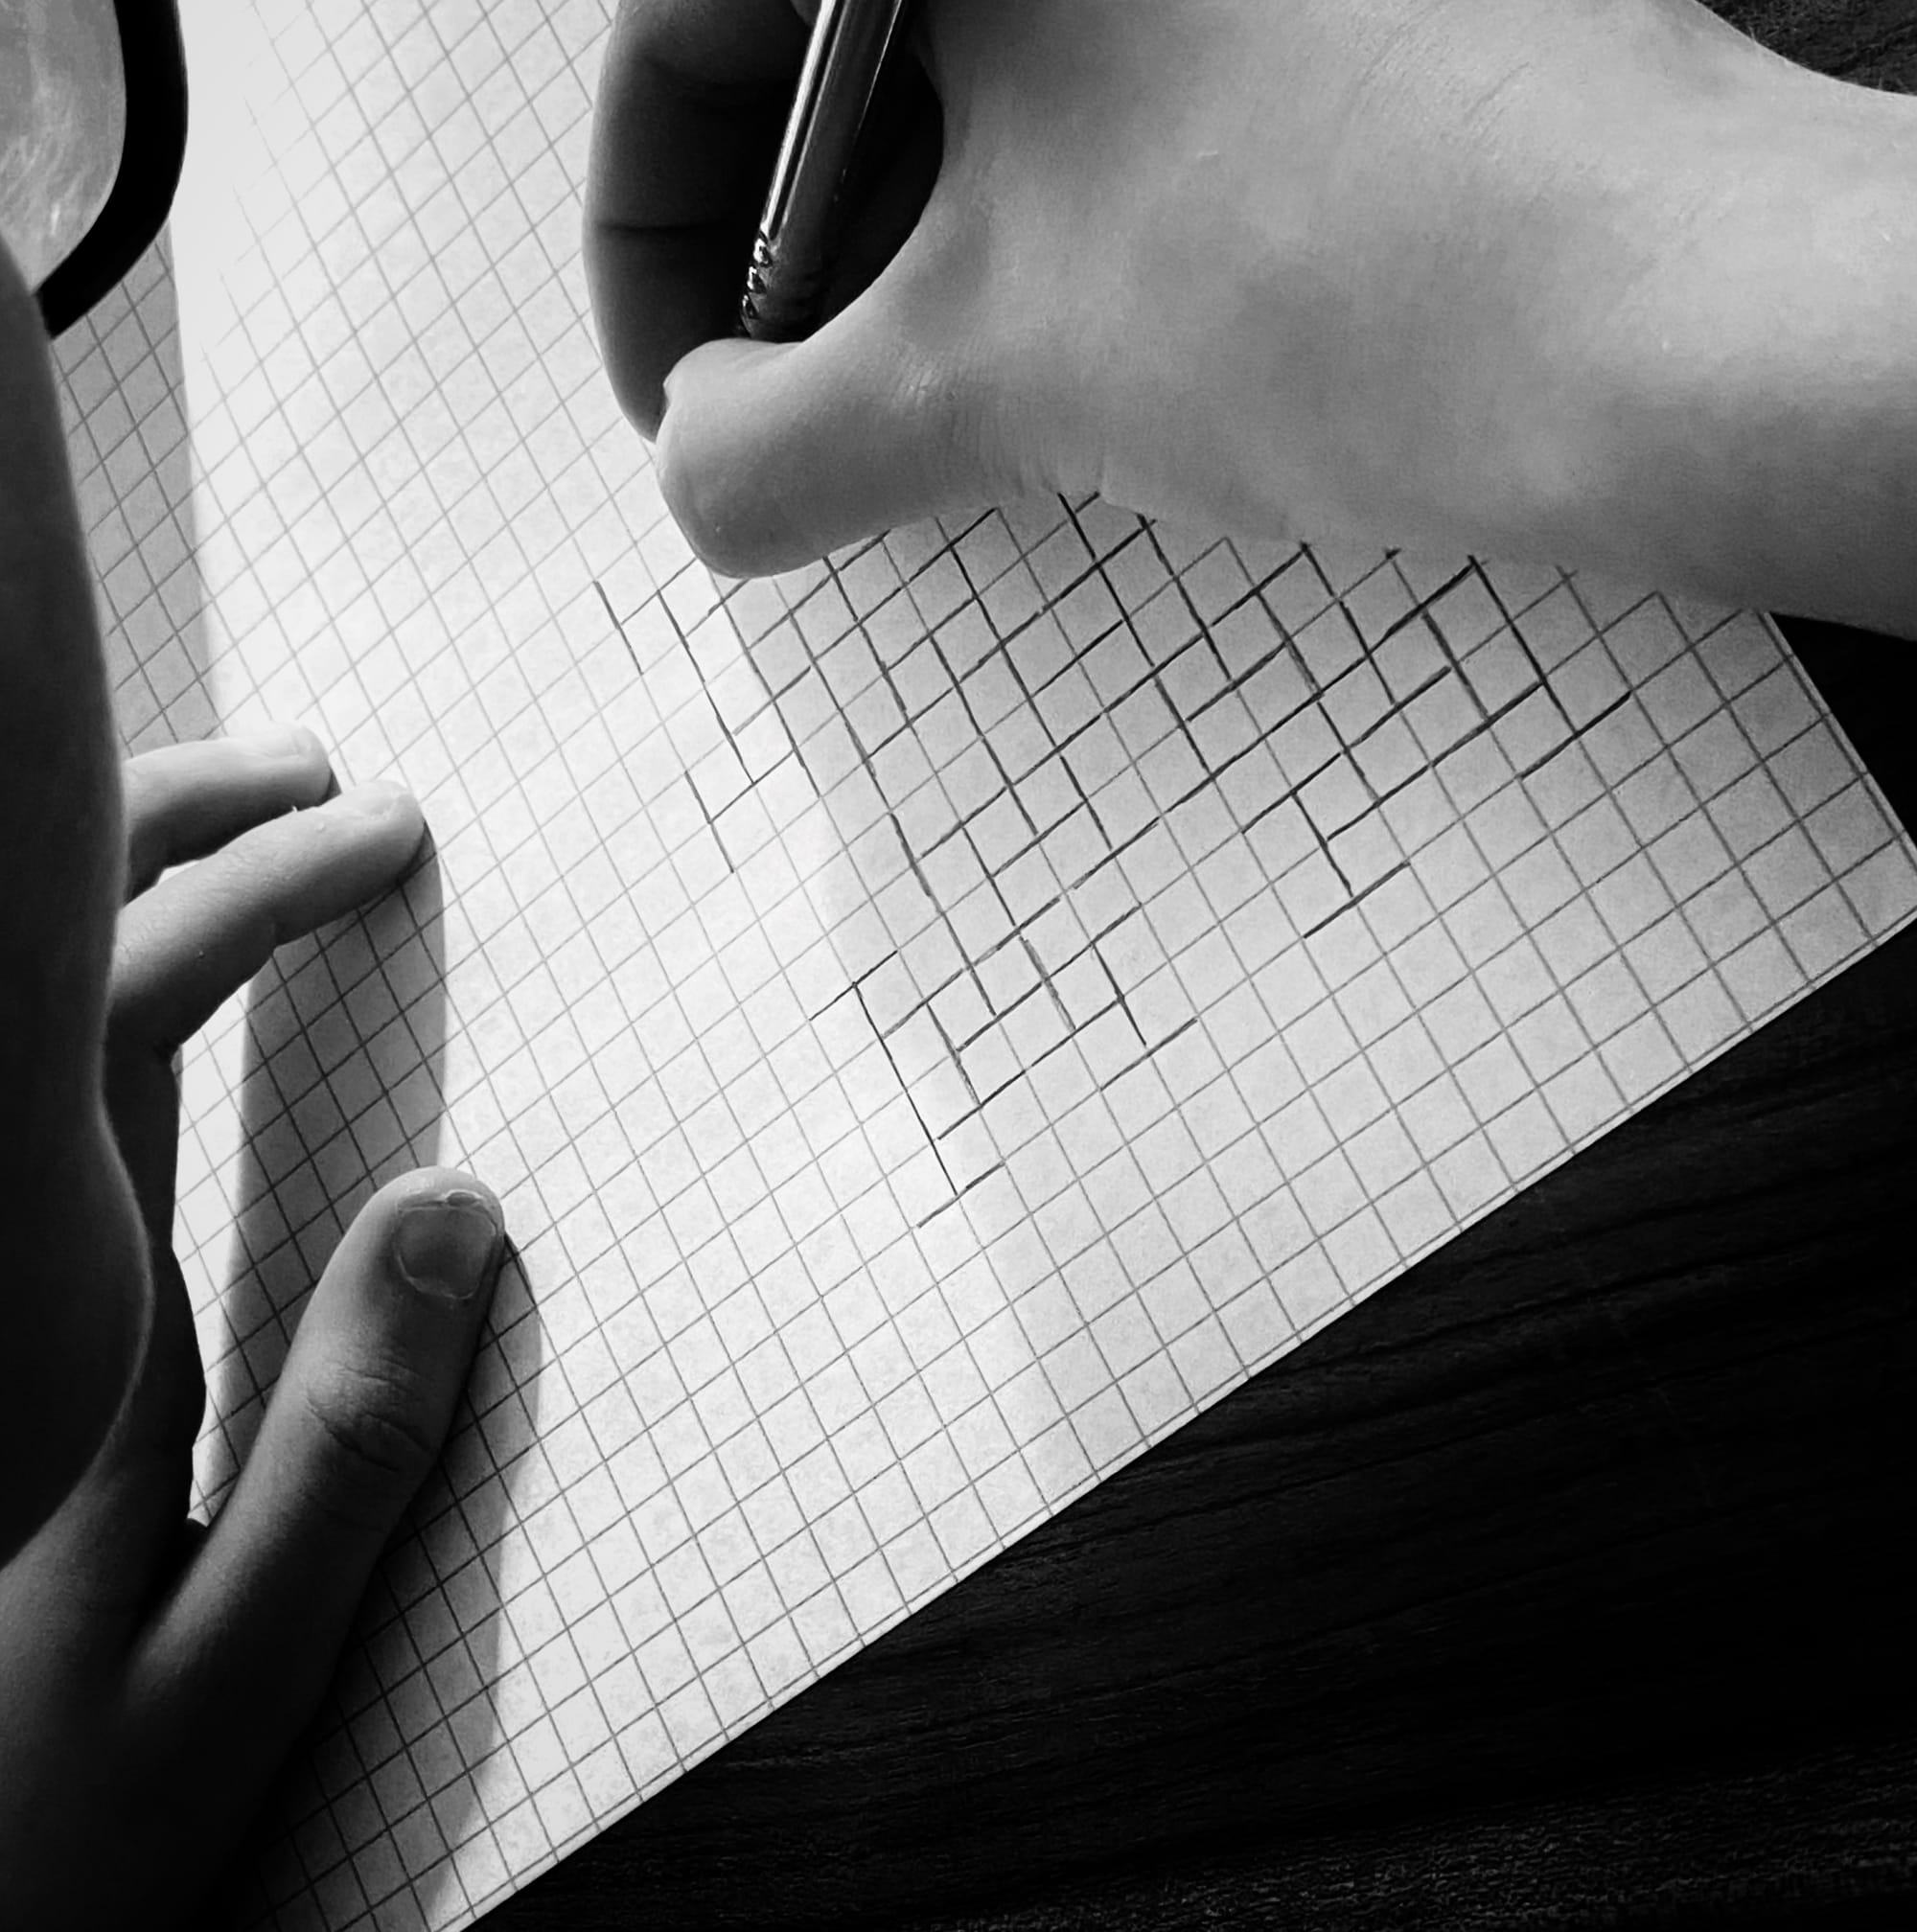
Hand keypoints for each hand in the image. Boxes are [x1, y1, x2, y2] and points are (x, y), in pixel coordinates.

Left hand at [0, 250, 506, 1924]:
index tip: (387, 832)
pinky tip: (161, 989)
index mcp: (49, 1322)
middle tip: (327, 776)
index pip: (117, 1025)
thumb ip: (345, 1443)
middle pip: (36, 974)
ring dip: (120, 895)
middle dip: (170, 833)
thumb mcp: (233, 1665)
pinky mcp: (0, 1329)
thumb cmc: (58, 1813)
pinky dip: (95, 1002)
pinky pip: (35, 1110)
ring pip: (16, 1026)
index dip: (248, 893)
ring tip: (255, 819)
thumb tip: (456, 1197)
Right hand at [586, 0, 1916, 633]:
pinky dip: (1044, 226)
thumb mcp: (983, 373)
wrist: (1662, 327)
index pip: (695, 21)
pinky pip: (1106, 96)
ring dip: (915, 257)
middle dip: (789, 258)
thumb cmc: (1327, 277)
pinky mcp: (1312, 14)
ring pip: (974, 80)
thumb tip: (702, 474)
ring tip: (937, 412)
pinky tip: (1069, 346)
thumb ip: (768, 442)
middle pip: (833, 47)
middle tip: (800, 422)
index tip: (679, 397)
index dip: (655, 235)